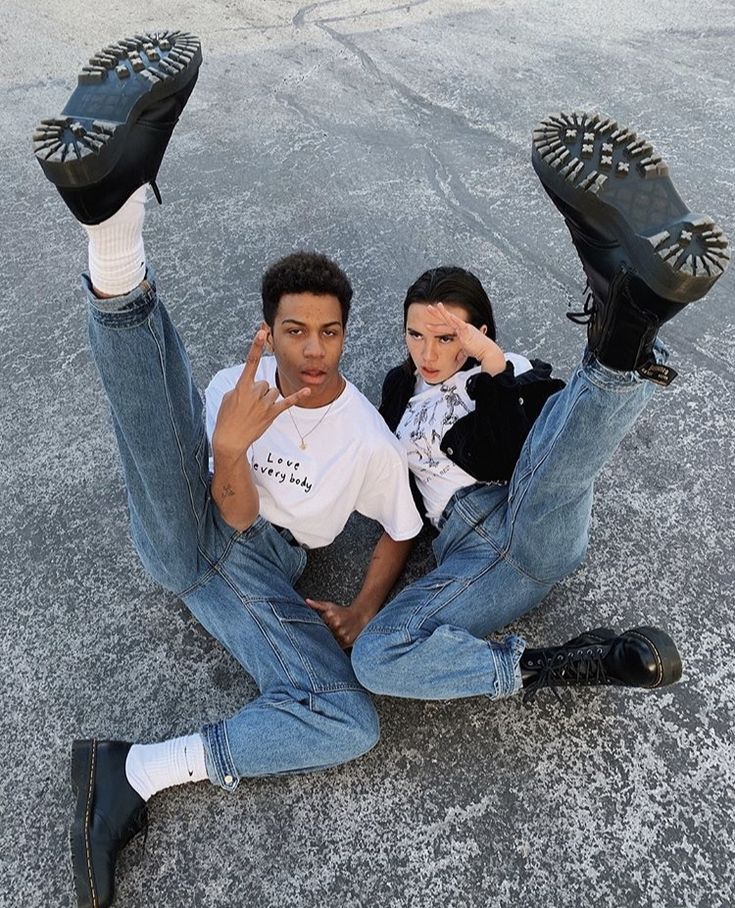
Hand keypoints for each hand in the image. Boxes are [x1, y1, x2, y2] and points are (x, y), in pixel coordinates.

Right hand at [212, 329, 310, 457]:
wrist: (230, 439)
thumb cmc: (227, 417)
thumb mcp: (228, 397)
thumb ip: (242, 387)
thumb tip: (252, 385)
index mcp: (242, 387)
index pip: (250, 362)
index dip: (255, 346)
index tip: (261, 332)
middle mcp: (254, 393)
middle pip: (264, 382)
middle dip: (258, 392)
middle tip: (249, 405)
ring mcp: (264, 404)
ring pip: (272, 392)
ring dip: (267, 399)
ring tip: (256, 410)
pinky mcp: (271, 414)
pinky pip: (287, 402)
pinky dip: (297, 397)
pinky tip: (307, 390)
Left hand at [306, 599, 371, 648]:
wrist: (360, 615)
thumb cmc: (342, 611)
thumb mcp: (330, 606)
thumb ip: (318, 604)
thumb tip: (306, 601)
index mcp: (330, 616)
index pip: (317, 626)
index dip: (316, 629)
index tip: (313, 631)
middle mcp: (336, 625)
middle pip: (322, 634)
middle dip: (321, 635)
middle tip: (322, 636)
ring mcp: (342, 634)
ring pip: (329, 641)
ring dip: (327, 642)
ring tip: (331, 638)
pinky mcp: (347, 641)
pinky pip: (336, 646)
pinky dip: (334, 646)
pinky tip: (335, 642)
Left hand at [426, 302, 505, 375]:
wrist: (487, 352)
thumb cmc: (478, 351)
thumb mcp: (466, 351)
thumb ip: (461, 351)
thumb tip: (458, 357)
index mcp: (461, 331)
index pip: (447, 327)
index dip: (437, 326)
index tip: (427, 326)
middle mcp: (462, 327)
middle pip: (447, 319)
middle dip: (436, 314)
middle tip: (428, 308)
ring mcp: (464, 328)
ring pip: (451, 319)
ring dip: (443, 312)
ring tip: (436, 306)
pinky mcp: (467, 331)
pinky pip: (460, 324)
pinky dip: (454, 319)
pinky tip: (448, 315)